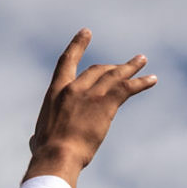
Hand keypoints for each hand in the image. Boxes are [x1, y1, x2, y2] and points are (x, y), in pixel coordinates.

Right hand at [25, 29, 155, 186]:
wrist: (57, 154)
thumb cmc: (45, 152)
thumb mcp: (38, 138)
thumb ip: (39, 135)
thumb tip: (34, 141)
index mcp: (55, 91)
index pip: (67, 61)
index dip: (78, 45)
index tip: (86, 32)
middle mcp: (74, 87)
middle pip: (98, 69)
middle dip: (112, 66)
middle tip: (124, 65)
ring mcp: (91, 94)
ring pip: (115, 74)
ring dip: (131, 67)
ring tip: (142, 60)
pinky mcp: (105, 104)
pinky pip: (127, 88)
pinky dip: (141, 82)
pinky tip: (151, 79)